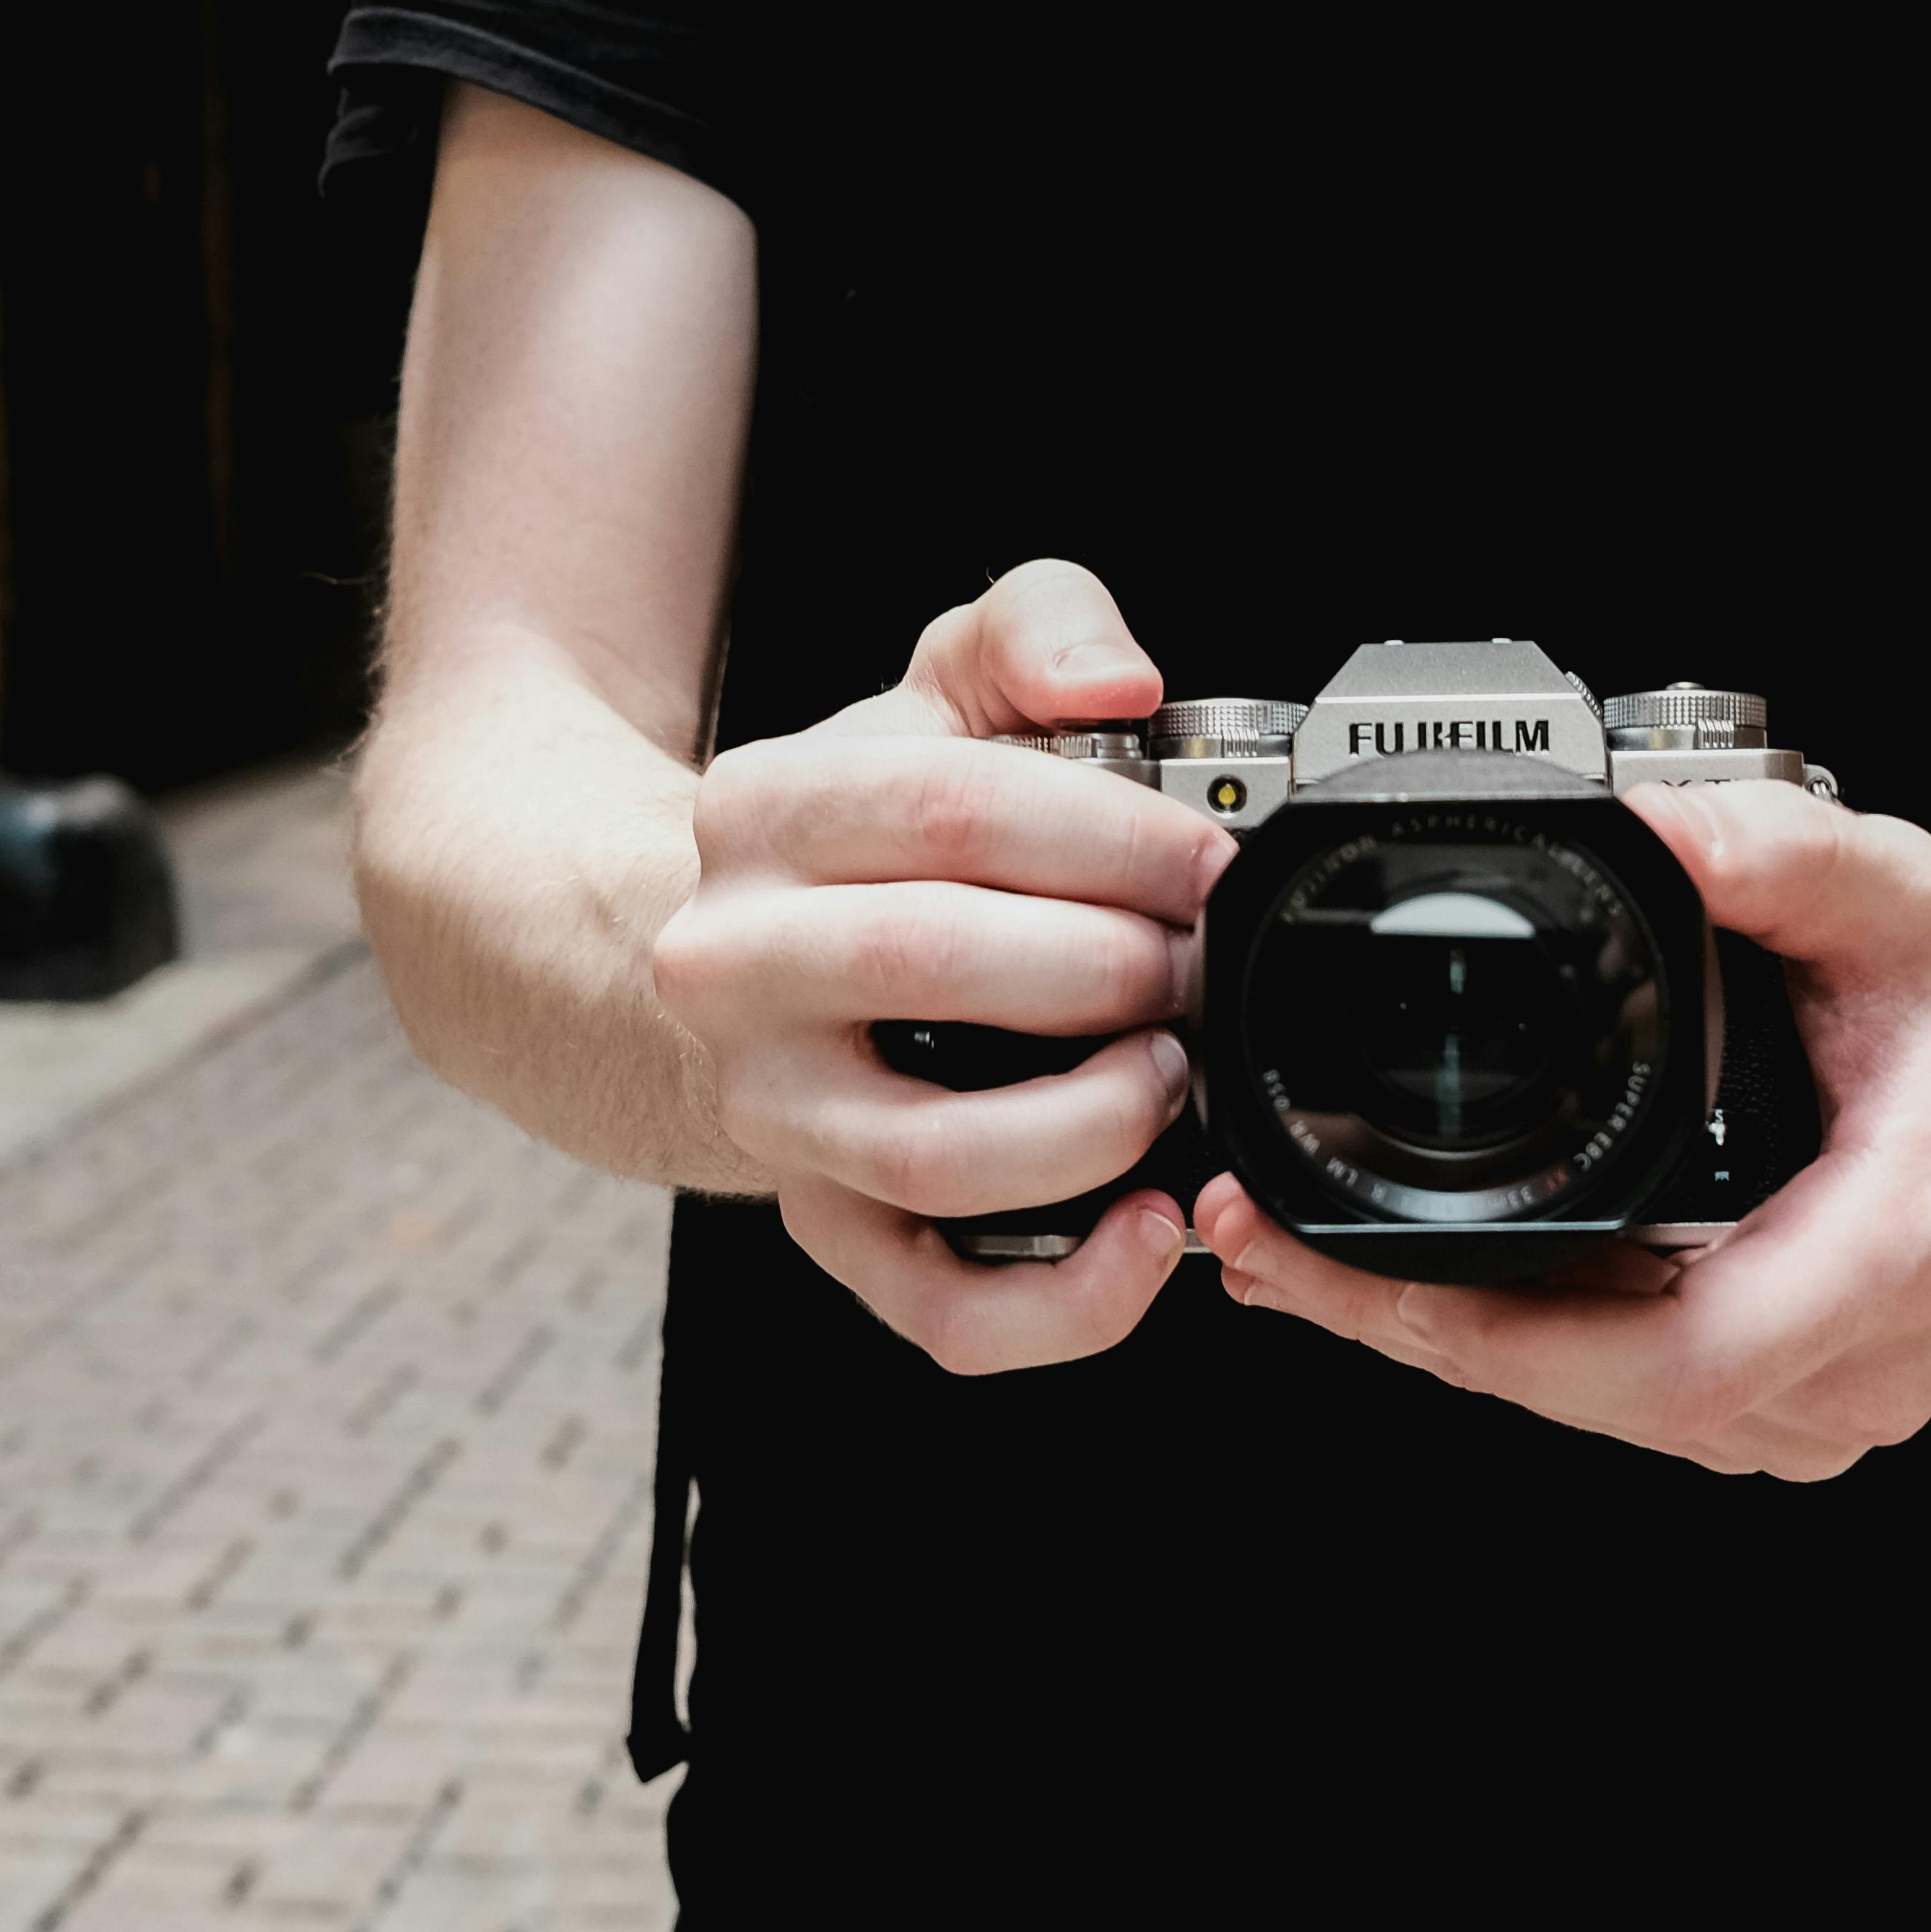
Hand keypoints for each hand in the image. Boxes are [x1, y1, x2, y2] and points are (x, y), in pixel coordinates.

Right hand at [651, 562, 1234, 1371]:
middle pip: (934, 965)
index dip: (1113, 839)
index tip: (1211, 864)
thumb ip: (1035, 625)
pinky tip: (1149, 1235)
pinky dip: (1065, 1299)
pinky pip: (940, 1306)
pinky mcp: (821, 1224)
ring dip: (1091, 1123)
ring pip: (934, 1154)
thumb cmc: (863, 828)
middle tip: (1192, 966)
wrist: (720, 955)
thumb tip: (1119, 683)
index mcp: (765, 812)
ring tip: (1170, 1075)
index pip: (951, 809)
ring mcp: (771, 1112)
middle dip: (1109, 969)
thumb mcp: (936, 686)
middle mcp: (736, 968)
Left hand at [1195, 780, 1930, 1480]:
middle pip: (1604, 1403)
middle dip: (1420, 1334)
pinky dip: (1522, 1344)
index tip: (1368, 1284)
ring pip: (1604, 1411)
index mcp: (1894, 1255)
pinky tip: (1420, 1284)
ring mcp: (1834, 1401)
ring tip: (1300, 1260)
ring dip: (1454, 1345)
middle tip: (1261, 1249)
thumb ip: (1772, 847)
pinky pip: (1632, 1394)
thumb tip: (1645, 816)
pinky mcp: (1799, 1400)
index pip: (1671, 1364)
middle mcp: (1867, 1363)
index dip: (1504, 1343)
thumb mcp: (1902, 889)